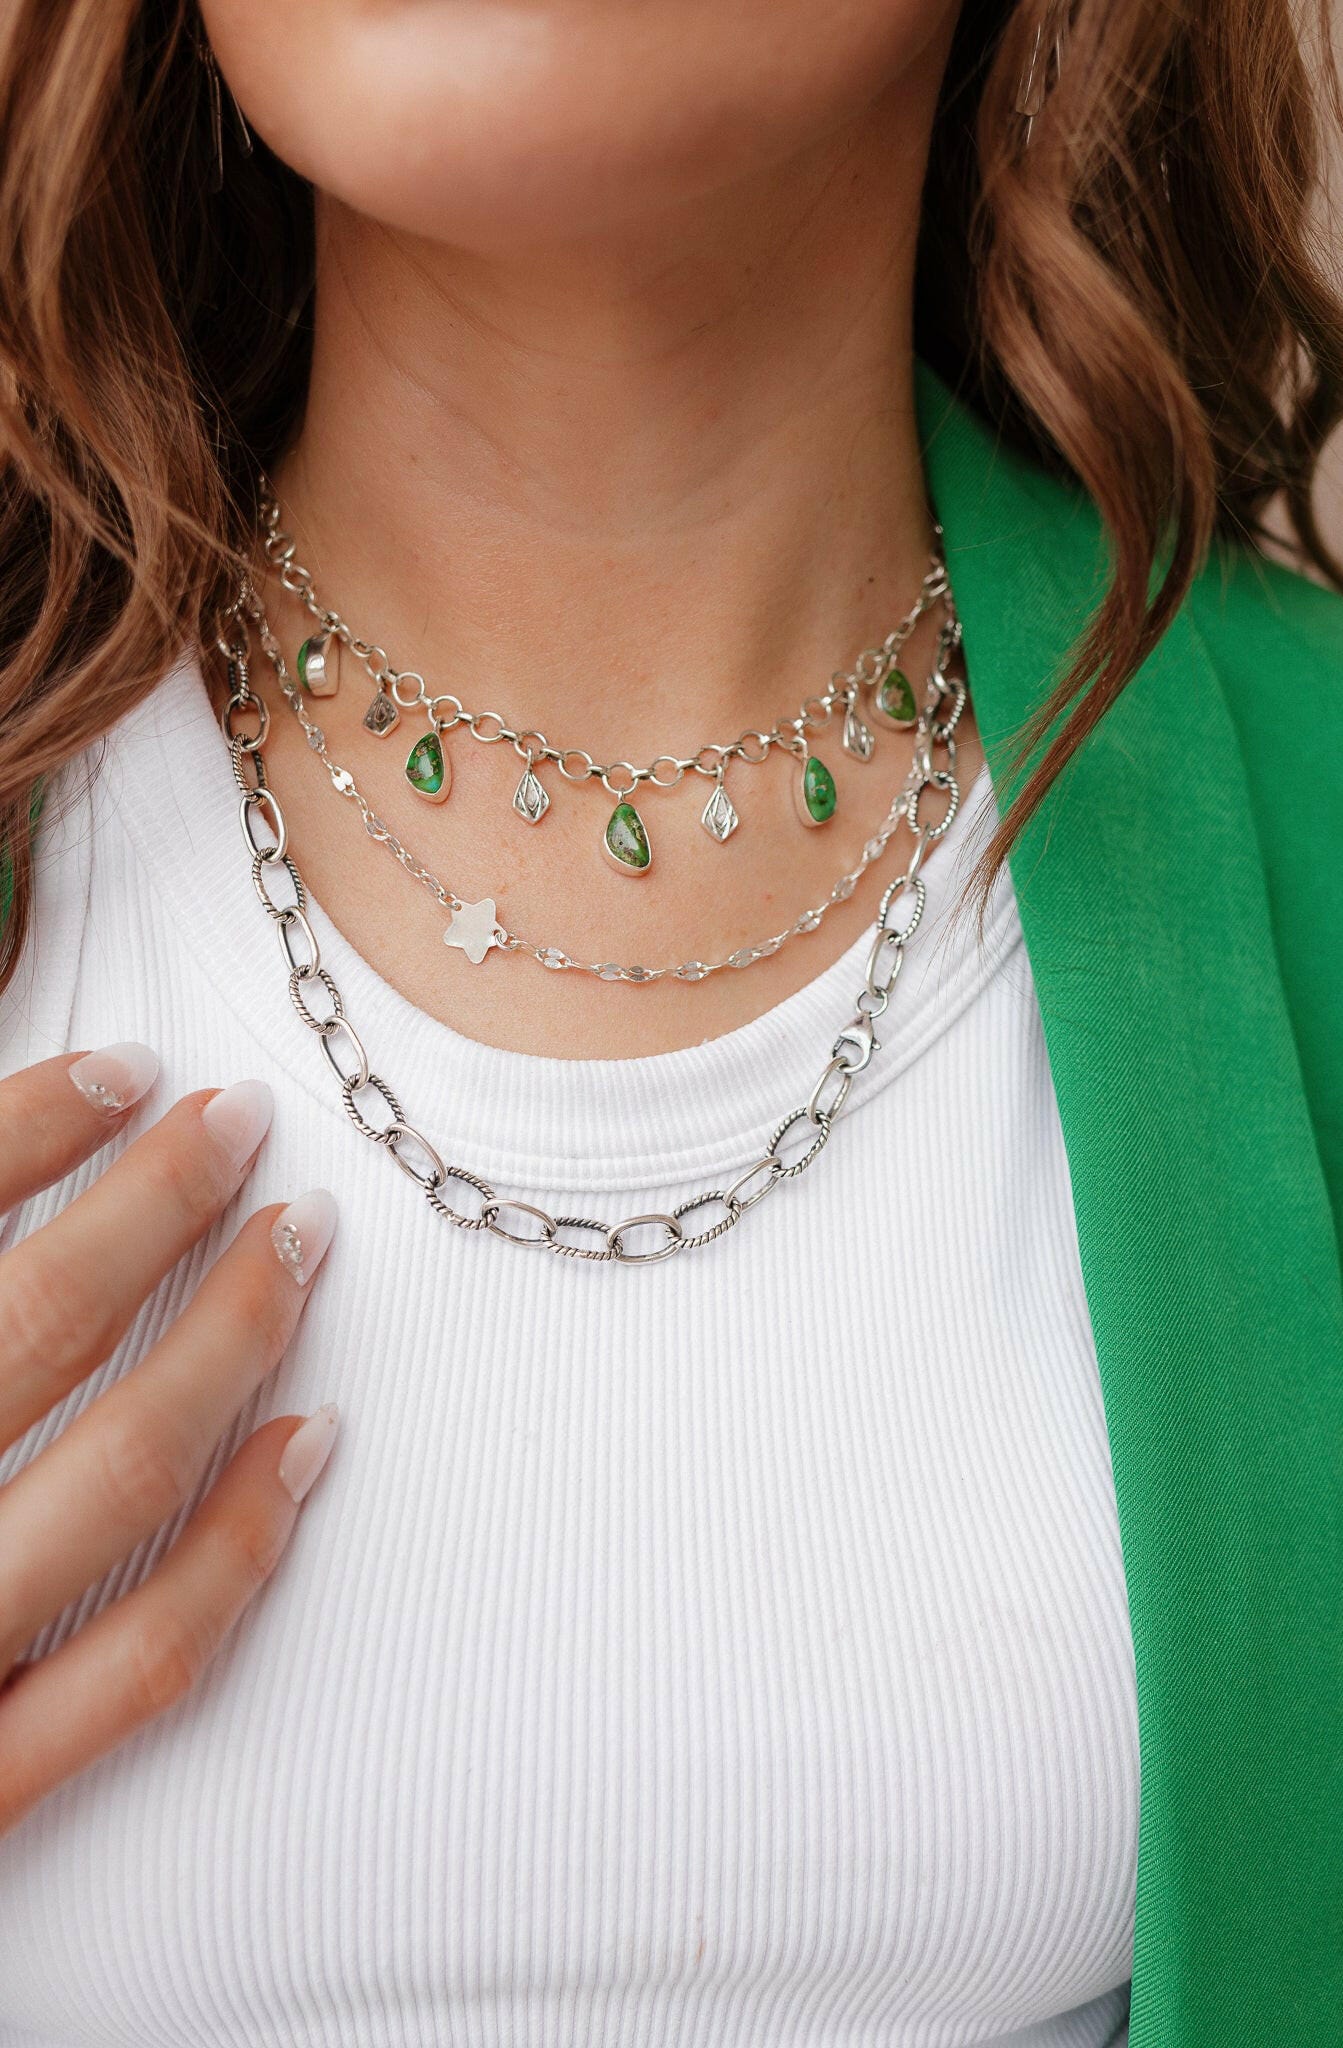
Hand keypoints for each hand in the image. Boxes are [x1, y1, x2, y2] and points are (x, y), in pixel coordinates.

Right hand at [0, 1044, 337, 1836]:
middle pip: (34, 1326)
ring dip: (227, 1340)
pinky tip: (307, 1439)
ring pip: (120, 1474)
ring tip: (296, 1240)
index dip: (33, 1127)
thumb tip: (9, 1158)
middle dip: (152, 1204)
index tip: (123, 1066)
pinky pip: (146, 1661)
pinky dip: (245, 1544)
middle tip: (238, 1118)